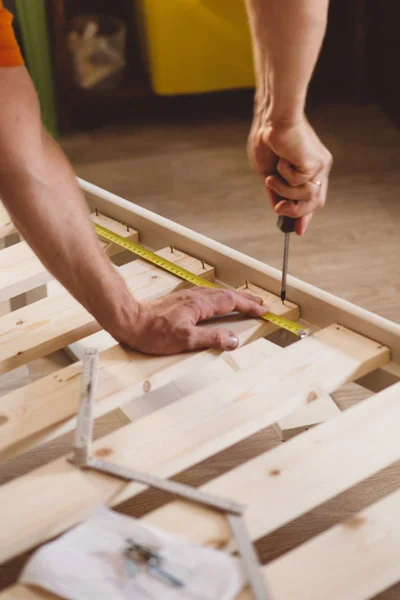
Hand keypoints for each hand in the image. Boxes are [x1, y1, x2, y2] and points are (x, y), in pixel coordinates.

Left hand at [118, 287, 266, 354]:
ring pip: (216, 294)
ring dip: (232, 298)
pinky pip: (206, 296)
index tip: (262, 310)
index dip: (248, 306)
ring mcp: (186, 298)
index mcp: (200, 305)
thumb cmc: (153, 332)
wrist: (130, 321)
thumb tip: (233, 340)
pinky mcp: (179, 301)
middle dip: (245, 299)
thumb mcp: (186, 340)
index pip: (231, 302)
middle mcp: (195, 297)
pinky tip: (214, 303)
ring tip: (242, 302)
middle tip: (259, 303)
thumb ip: (212, 339)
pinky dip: (218, 298)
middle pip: (226, 295)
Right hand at [248, 115, 332, 234]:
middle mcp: (318, 167)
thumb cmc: (267, 140)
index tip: (298, 230)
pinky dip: (284, 176)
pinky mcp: (317, 163)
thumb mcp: (267, 172)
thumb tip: (279, 210)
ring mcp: (320, 166)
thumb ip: (276, 191)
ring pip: (306, 197)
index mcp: (309, 168)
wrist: (271, 119)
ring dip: (284, 190)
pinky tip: (282, 160)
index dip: (304, 215)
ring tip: (273, 175)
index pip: (312, 197)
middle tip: (278, 209)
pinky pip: (299, 184)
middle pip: (315, 203)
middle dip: (295, 212)